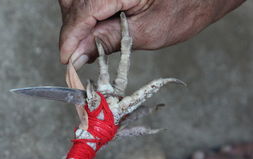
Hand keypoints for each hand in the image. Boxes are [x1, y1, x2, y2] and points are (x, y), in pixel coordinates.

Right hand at [59, 0, 245, 67]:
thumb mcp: (147, 32)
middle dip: (72, 29)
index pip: (81, 11)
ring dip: (77, 20)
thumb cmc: (186, 8)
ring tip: (89, 41)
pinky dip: (86, 12)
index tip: (66, 59)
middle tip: (78, 54)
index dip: (70, 38)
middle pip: (72, 2)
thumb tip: (78, 55)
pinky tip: (95, 26)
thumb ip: (108, 41)